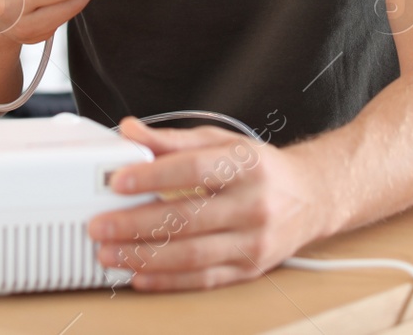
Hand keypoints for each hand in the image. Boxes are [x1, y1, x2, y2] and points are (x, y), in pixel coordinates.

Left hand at [87, 118, 329, 291]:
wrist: (312, 197)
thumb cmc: (260, 169)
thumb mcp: (221, 142)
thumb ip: (173, 139)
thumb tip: (130, 131)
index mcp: (246, 165)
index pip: (193, 169)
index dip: (153, 175)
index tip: (117, 180)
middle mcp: (253, 204)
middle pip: (188, 217)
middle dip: (136, 224)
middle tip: (100, 226)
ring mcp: (254, 241)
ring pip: (192, 254)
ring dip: (144, 256)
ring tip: (110, 253)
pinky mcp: (250, 268)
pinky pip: (204, 279)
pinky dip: (167, 281)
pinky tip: (139, 275)